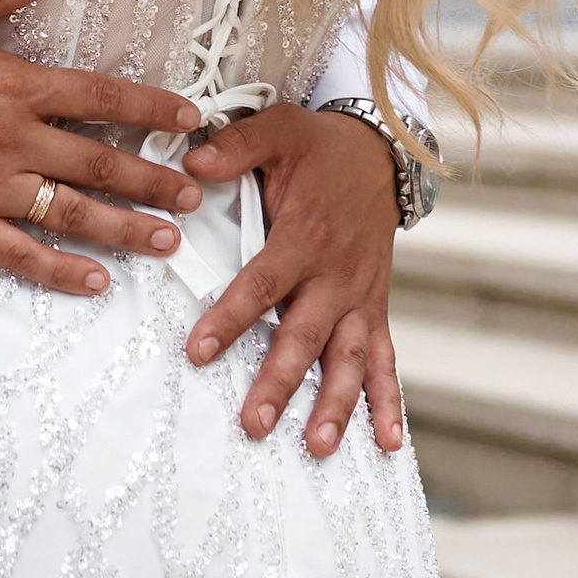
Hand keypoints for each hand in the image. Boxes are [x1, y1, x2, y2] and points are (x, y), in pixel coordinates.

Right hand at [0, 0, 204, 293]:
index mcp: (11, 86)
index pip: (99, 98)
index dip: (151, 109)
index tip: (192, 119)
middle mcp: (8, 140)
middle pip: (100, 165)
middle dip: (155, 182)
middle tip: (197, 196)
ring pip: (70, 214)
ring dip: (125, 229)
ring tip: (167, 242)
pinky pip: (18, 254)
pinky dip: (59, 272)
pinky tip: (95, 282)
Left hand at [182, 105, 404, 459]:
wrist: (380, 152)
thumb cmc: (320, 147)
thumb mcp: (278, 130)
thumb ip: (235, 147)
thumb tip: (188, 165)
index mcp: (305, 237)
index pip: (263, 283)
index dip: (231, 317)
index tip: (198, 351)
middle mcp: (336, 275)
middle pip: (306, 335)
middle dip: (281, 382)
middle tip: (255, 422)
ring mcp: (360, 297)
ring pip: (350, 358)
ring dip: (337, 405)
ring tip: (319, 448)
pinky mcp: (375, 308)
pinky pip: (386, 359)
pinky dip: (389, 401)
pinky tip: (388, 443)